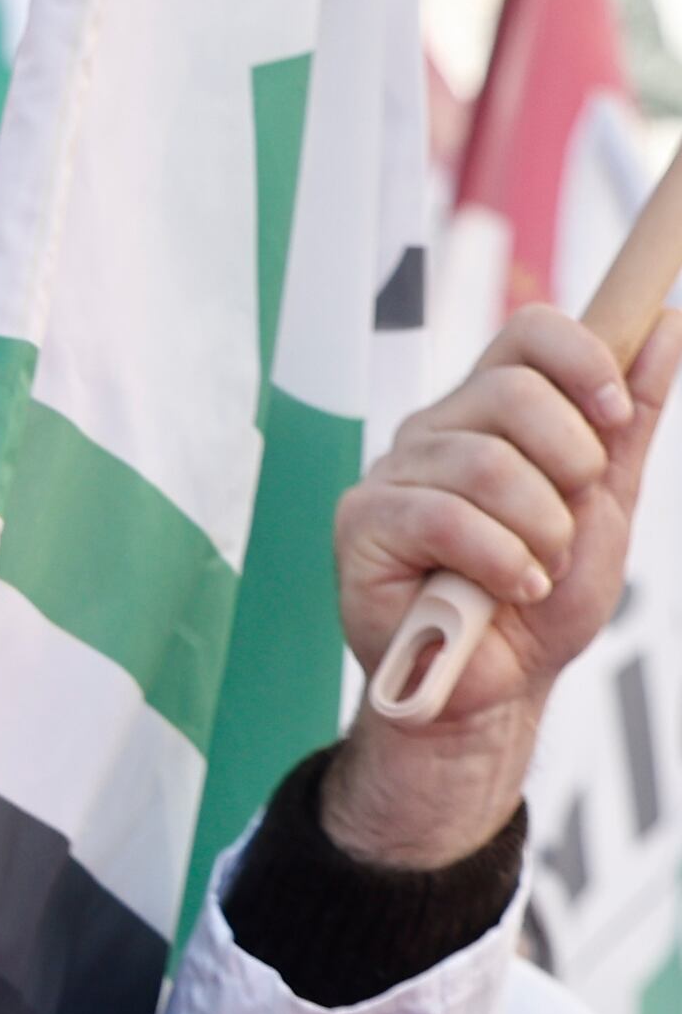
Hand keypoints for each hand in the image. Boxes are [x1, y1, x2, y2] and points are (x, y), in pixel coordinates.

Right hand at [325, 304, 681, 867]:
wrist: (498, 689)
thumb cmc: (542, 600)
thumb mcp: (607, 505)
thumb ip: (630, 419)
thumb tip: (665, 324)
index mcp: (494, 415)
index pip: (529, 335)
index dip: (582, 361)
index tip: (615, 417)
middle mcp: (438, 431)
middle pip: (511, 392)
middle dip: (570, 466)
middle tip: (568, 527)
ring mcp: (393, 474)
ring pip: (486, 464)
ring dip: (540, 533)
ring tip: (536, 573)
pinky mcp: (362, 523)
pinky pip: (445, 518)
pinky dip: (500, 562)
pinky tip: (509, 588)